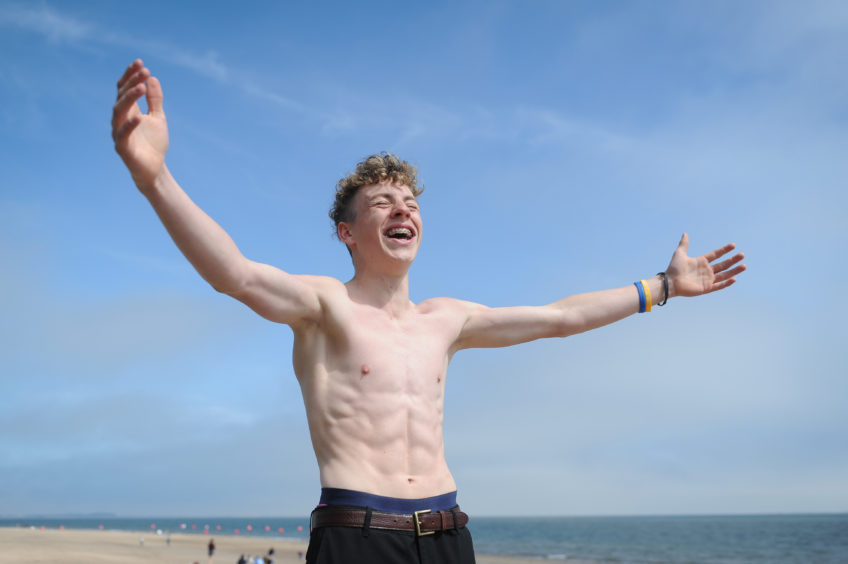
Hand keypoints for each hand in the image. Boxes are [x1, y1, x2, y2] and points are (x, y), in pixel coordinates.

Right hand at [111, 59, 168, 188]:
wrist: (155, 168)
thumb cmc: (153, 143)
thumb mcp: (158, 117)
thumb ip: (155, 100)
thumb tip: (153, 78)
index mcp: (128, 111)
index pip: (124, 88)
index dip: (130, 75)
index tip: (140, 63)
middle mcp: (120, 119)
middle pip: (121, 96)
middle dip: (132, 83)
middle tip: (144, 72)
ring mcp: (119, 132)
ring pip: (119, 111)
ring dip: (130, 98)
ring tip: (142, 87)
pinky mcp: (122, 147)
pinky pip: (123, 134)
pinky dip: (130, 124)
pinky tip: (140, 116)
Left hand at [666, 233, 745, 297]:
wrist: (670, 282)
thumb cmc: (673, 268)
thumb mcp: (679, 254)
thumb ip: (684, 244)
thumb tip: (685, 233)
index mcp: (701, 262)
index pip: (716, 255)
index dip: (724, 250)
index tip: (733, 245)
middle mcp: (706, 270)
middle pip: (723, 264)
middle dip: (733, 260)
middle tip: (742, 255)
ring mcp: (707, 280)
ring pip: (724, 275)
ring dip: (734, 271)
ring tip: (744, 265)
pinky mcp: (706, 288)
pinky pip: (719, 286)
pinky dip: (726, 283)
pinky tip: (734, 278)